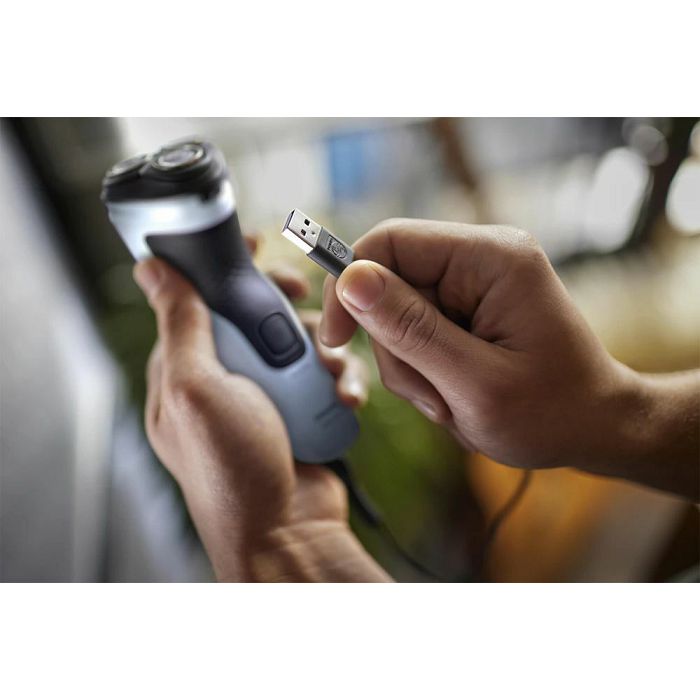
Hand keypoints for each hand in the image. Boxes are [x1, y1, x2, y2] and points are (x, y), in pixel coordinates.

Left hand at [133, 238, 389, 581]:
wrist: (286, 533)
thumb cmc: (232, 471)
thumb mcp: (196, 390)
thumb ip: (180, 325)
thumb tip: (151, 269)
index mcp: (183, 371)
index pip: (197, 300)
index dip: (225, 267)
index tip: (255, 243)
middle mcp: (222, 379)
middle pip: (251, 313)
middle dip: (279, 301)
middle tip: (298, 293)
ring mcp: (263, 395)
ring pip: (294, 340)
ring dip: (318, 344)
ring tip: (326, 367)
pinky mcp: (298, 409)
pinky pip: (322, 374)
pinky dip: (337, 379)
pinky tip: (343, 397)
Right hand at [320, 219, 698, 498]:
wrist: (593, 427)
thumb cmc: (550, 413)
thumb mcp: (475, 382)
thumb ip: (410, 329)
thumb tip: (349, 279)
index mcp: (492, 257)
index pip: (389, 241)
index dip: (349, 286)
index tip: (335, 340)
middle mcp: (482, 256)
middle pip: (388, 282)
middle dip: (394, 346)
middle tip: (434, 395)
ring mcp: (474, 282)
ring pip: (394, 313)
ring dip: (408, 366)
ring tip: (451, 401)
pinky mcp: (466, 306)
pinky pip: (412, 330)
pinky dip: (420, 369)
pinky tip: (453, 393)